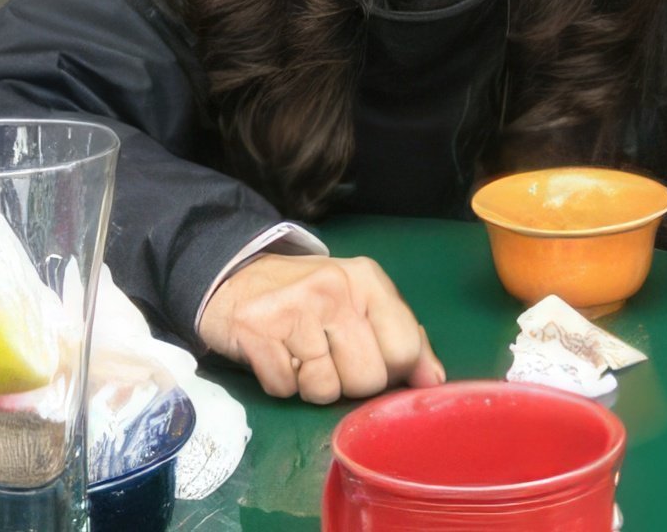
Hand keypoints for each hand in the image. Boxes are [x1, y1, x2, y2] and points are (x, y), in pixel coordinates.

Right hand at [198, 254, 444, 403]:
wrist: (234, 277)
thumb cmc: (306, 297)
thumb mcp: (359, 302)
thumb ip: (401, 337)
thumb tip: (432, 381)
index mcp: (367, 281)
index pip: (404, 348)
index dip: (391, 371)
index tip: (372, 362)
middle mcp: (334, 290)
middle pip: (367, 378)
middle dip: (349, 383)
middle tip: (329, 360)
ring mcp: (293, 309)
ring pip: (325, 389)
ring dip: (311, 385)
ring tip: (300, 357)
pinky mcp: (257, 332)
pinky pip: (285, 389)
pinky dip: (280, 384)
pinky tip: (276, 357)